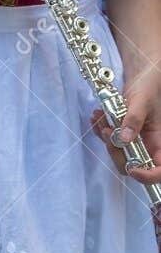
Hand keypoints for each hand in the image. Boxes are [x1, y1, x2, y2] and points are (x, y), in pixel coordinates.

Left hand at [90, 68, 160, 186]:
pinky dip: (101, 130)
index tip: (134, 170)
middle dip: (116, 151)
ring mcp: (134, 142)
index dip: (148, 176)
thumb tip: (125, 140)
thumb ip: (134, 119)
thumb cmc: (148, 87)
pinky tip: (97, 116)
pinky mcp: (122, 135)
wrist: (141, 76)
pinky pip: (109, 140)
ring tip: (99, 116)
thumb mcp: (142, 100)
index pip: (160, 170)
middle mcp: (148, 146)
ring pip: (117, 153)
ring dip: (105, 138)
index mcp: (159, 142)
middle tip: (108, 131)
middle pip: (131, 165)